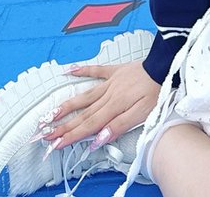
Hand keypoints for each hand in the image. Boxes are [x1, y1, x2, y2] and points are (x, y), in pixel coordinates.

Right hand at [38, 59, 160, 149]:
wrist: (165, 66)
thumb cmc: (155, 91)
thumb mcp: (141, 114)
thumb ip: (118, 126)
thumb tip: (97, 138)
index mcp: (114, 106)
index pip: (89, 125)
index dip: (72, 135)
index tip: (56, 144)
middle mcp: (108, 94)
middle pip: (83, 113)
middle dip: (63, 125)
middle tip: (45, 134)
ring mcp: (110, 81)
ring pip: (85, 95)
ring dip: (67, 105)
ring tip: (50, 113)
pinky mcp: (116, 71)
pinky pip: (96, 70)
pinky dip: (82, 70)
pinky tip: (69, 70)